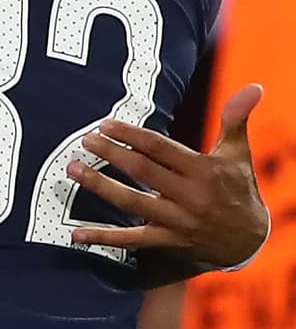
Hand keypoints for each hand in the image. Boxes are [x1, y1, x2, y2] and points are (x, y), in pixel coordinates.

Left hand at [66, 84, 267, 268]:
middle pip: (143, 172)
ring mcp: (177, 221)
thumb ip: (235, 119)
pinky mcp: (168, 241)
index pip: (160, 148)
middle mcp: (189, 196)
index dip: (131, 135)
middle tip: (84, 140)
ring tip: (73, 169)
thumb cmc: (239, 188)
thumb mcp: (238, 153)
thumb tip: (254, 86)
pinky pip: (132, 240)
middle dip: (111, 154)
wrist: (250, 240)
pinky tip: (77, 234)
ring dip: (99, 186)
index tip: (104, 124)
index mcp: (203, 171)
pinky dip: (103, 237)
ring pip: (132, 202)